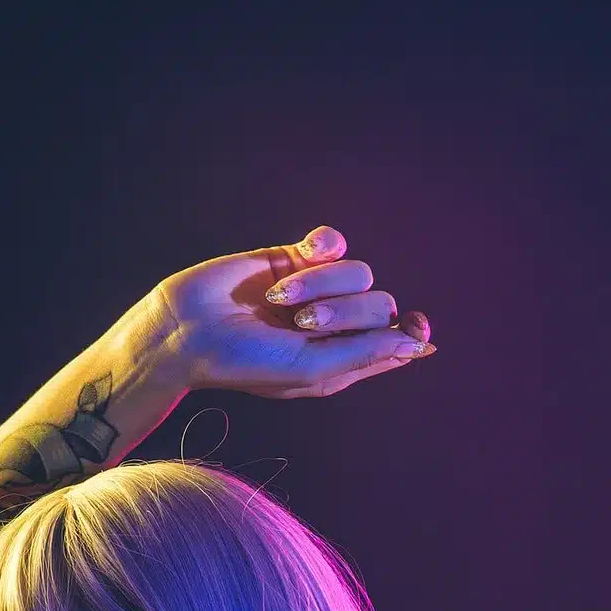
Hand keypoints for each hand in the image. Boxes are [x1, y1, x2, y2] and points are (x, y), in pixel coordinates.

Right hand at [151, 225, 434, 397]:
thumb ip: (366, 355)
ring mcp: (318, 291)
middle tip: (301, 322)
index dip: (410, 332)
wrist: (189, 329)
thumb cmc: (246, 361)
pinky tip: (298, 258)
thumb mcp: (311, 368)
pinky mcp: (296, 259)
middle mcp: (336, 327)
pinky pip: (334, 242)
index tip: (416, 325)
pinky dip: (319, 249)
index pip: (398, 341)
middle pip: (380, 305)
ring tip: (278, 300)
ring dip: (318, 283)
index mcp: (343, 361)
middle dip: (343, 311)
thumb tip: (420, 344)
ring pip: (357, 272)